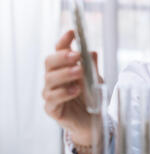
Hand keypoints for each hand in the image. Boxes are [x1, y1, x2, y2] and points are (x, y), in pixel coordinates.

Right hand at [42, 30, 102, 152]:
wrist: (93, 121)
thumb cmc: (91, 98)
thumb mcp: (96, 80)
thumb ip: (92, 67)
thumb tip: (92, 52)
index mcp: (63, 68)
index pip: (59, 50)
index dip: (64, 40)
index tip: (73, 32)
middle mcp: (54, 78)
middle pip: (50, 62)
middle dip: (62, 57)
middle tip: (76, 55)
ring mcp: (51, 93)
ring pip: (50, 79)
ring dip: (65, 74)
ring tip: (79, 72)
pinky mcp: (52, 109)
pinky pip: (52, 99)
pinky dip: (63, 93)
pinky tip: (75, 90)